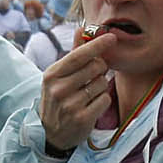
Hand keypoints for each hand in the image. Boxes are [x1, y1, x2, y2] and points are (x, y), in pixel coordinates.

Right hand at [38, 39, 112, 154]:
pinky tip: (91, 106)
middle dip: (100, 69)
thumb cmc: (58, 99)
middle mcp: (59, 89)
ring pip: (102, 84)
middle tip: (93, 76)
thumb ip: (73, 53)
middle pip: (95, 68)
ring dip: (101, 87)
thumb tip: (82, 28)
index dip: (97, 45)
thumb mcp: (58, 76)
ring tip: (89, 94)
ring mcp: (70, 105)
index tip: (112, 37)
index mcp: (52, 75)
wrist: (50, 134)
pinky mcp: (82, 119)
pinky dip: (102, 101)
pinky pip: (104, 100)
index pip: (79, 55)